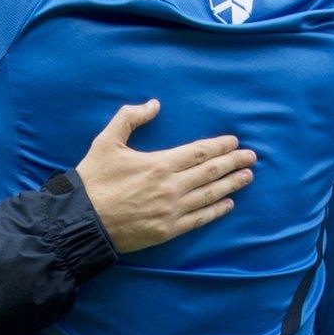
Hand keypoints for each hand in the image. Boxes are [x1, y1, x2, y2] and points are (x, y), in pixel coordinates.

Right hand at [75, 99, 255, 252]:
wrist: (82, 221)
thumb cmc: (93, 180)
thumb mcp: (106, 141)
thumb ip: (129, 118)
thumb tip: (153, 104)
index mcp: (159, 164)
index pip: (199, 152)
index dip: (220, 146)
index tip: (235, 142)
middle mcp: (171, 187)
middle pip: (211, 172)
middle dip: (233, 163)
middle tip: (251, 157)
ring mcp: (171, 210)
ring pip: (209, 195)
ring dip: (231, 185)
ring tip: (247, 177)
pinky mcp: (167, 230)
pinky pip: (199, 219)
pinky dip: (216, 211)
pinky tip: (229, 204)